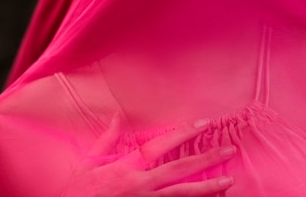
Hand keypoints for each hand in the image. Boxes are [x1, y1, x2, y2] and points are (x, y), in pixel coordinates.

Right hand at [61, 114, 235, 196]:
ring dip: (207, 188)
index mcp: (126, 168)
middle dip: (206, 160)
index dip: (183, 133)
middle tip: (229, 151)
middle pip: (179, 170)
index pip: (160, 145)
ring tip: (229, 182)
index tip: (204, 123)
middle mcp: (140, 185)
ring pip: (182, 195)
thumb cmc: (76, 193)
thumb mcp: (87, 165)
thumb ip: (106, 140)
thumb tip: (117, 116)